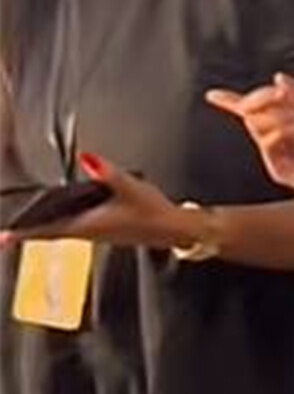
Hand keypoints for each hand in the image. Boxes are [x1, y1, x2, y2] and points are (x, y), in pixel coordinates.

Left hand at [0, 154, 198, 248]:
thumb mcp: (132, 188)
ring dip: (40, 229)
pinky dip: (57, 225)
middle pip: (47, 233)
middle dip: (25, 231)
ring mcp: (94, 233)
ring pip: (58, 231)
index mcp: (88, 224)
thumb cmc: (154, 212)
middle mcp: (87, 232)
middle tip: (5, 233)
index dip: (21, 232)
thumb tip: (87, 157)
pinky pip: (71, 228)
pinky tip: (59, 217)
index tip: (1, 237)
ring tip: (23, 225)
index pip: (46, 230)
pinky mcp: (103, 231)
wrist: (175, 231)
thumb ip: (108, 173)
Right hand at [206, 73, 293, 197]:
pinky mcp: (285, 172)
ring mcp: (287, 153)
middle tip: (281, 95)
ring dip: (279, 117)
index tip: (213, 95)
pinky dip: (277, 135)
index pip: (260, 107)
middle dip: (265, 100)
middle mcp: (291, 135)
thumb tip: (279, 79)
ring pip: (259, 126)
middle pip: (254, 112)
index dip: (234, 100)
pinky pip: (266, 146)